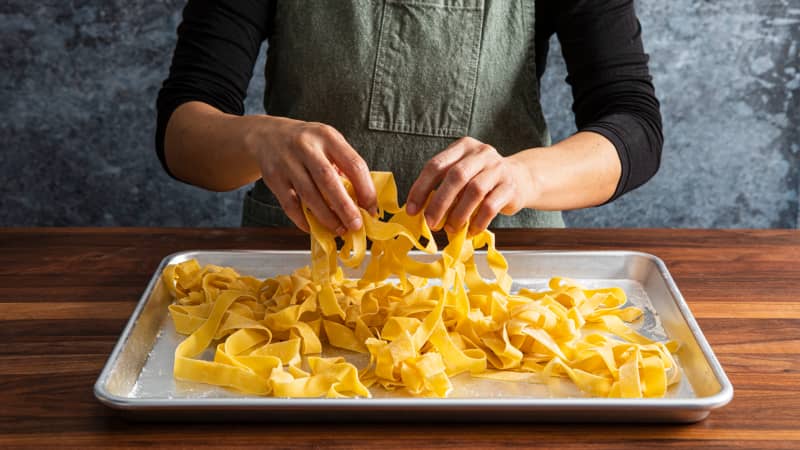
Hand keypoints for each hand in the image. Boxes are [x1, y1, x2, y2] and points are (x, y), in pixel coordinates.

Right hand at [248, 117, 376, 233]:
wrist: (267, 136)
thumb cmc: (306, 143)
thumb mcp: (327, 143)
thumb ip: (343, 166)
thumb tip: (362, 201)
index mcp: (328, 137)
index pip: (353, 164)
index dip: (366, 190)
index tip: (371, 208)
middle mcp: (307, 147)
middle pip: (329, 181)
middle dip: (345, 207)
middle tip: (356, 225)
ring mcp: (287, 162)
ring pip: (309, 195)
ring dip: (327, 217)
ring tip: (339, 230)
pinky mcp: (273, 178)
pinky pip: (290, 204)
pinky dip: (303, 220)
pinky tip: (314, 227)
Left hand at [406, 137, 532, 234]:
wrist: (520, 178)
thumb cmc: (482, 179)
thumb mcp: (462, 174)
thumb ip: (443, 186)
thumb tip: (420, 211)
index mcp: (463, 147)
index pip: (436, 165)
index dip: (421, 188)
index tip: (412, 210)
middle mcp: (481, 153)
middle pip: (455, 177)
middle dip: (438, 203)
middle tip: (429, 223)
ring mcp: (498, 168)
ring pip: (474, 191)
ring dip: (458, 214)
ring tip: (450, 229)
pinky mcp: (510, 187)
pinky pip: (490, 206)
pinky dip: (477, 222)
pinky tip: (470, 231)